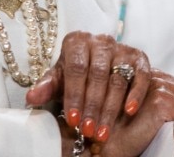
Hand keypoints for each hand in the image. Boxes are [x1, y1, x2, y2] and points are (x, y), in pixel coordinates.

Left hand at [25, 31, 149, 146]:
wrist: (100, 66)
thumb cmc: (75, 75)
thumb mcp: (59, 80)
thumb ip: (47, 87)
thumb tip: (32, 97)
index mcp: (77, 42)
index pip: (77, 69)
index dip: (74, 95)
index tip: (72, 119)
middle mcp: (101, 41)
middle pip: (98, 75)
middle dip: (92, 106)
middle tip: (88, 130)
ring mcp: (122, 48)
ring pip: (118, 79)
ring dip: (110, 108)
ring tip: (103, 131)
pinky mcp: (139, 57)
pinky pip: (141, 76)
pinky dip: (136, 94)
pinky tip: (129, 111)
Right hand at [93, 69, 173, 156]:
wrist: (103, 147)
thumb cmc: (118, 132)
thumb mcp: (138, 105)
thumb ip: (154, 93)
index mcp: (145, 72)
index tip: (162, 117)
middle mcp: (151, 74)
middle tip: (163, 123)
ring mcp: (157, 86)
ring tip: (162, 125)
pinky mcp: (162, 101)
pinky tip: (164, 128)